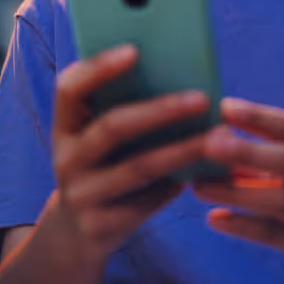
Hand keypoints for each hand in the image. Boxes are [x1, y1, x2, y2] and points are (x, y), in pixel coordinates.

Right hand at [51, 44, 211, 262]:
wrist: (74, 233)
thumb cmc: (99, 167)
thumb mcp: (95, 138)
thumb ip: (120, 108)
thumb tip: (176, 76)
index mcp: (64, 126)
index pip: (69, 88)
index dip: (98, 67)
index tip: (134, 50)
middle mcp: (66, 158)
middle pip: (113, 127)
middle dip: (161, 110)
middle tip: (202, 98)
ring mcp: (81, 195)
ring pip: (140, 167)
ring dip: (183, 149)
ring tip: (218, 137)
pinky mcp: (101, 226)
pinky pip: (148, 202)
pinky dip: (178, 183)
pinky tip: (205, 171)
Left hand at [193, 98, 283, 283]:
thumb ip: (259, 152)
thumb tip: (212, 133)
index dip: (258, 116)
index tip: (223, 107)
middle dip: (249, 152)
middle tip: (210, 144)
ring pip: (283, 199)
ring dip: (237, 192)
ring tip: (199, 187)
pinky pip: (274, 234)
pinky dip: (242, 225)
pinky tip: (214, 218)